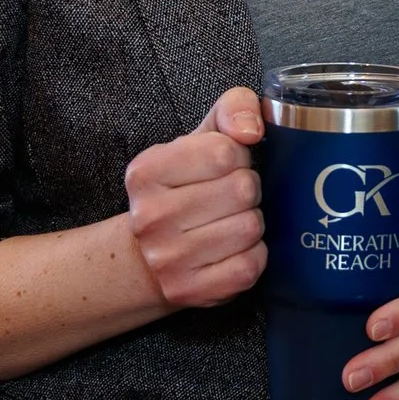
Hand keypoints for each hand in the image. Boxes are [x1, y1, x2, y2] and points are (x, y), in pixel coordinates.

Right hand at [125, 87, 265, 308]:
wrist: (148, 256)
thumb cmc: (185, 188)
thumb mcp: (201, 137)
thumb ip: (233, 108)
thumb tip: (251, 129)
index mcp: (146, 171)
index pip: (225, 151)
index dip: (238, 157)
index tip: (224, 167)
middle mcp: (149, 217)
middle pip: (243, 189)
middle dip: (247, 190)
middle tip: (228, 198)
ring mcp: (167, 259)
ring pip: (251, 227)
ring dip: (251, 222)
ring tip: (227, 222)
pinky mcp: (189, 290)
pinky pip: (251, 265)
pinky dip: (252, 255)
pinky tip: (230, 250)